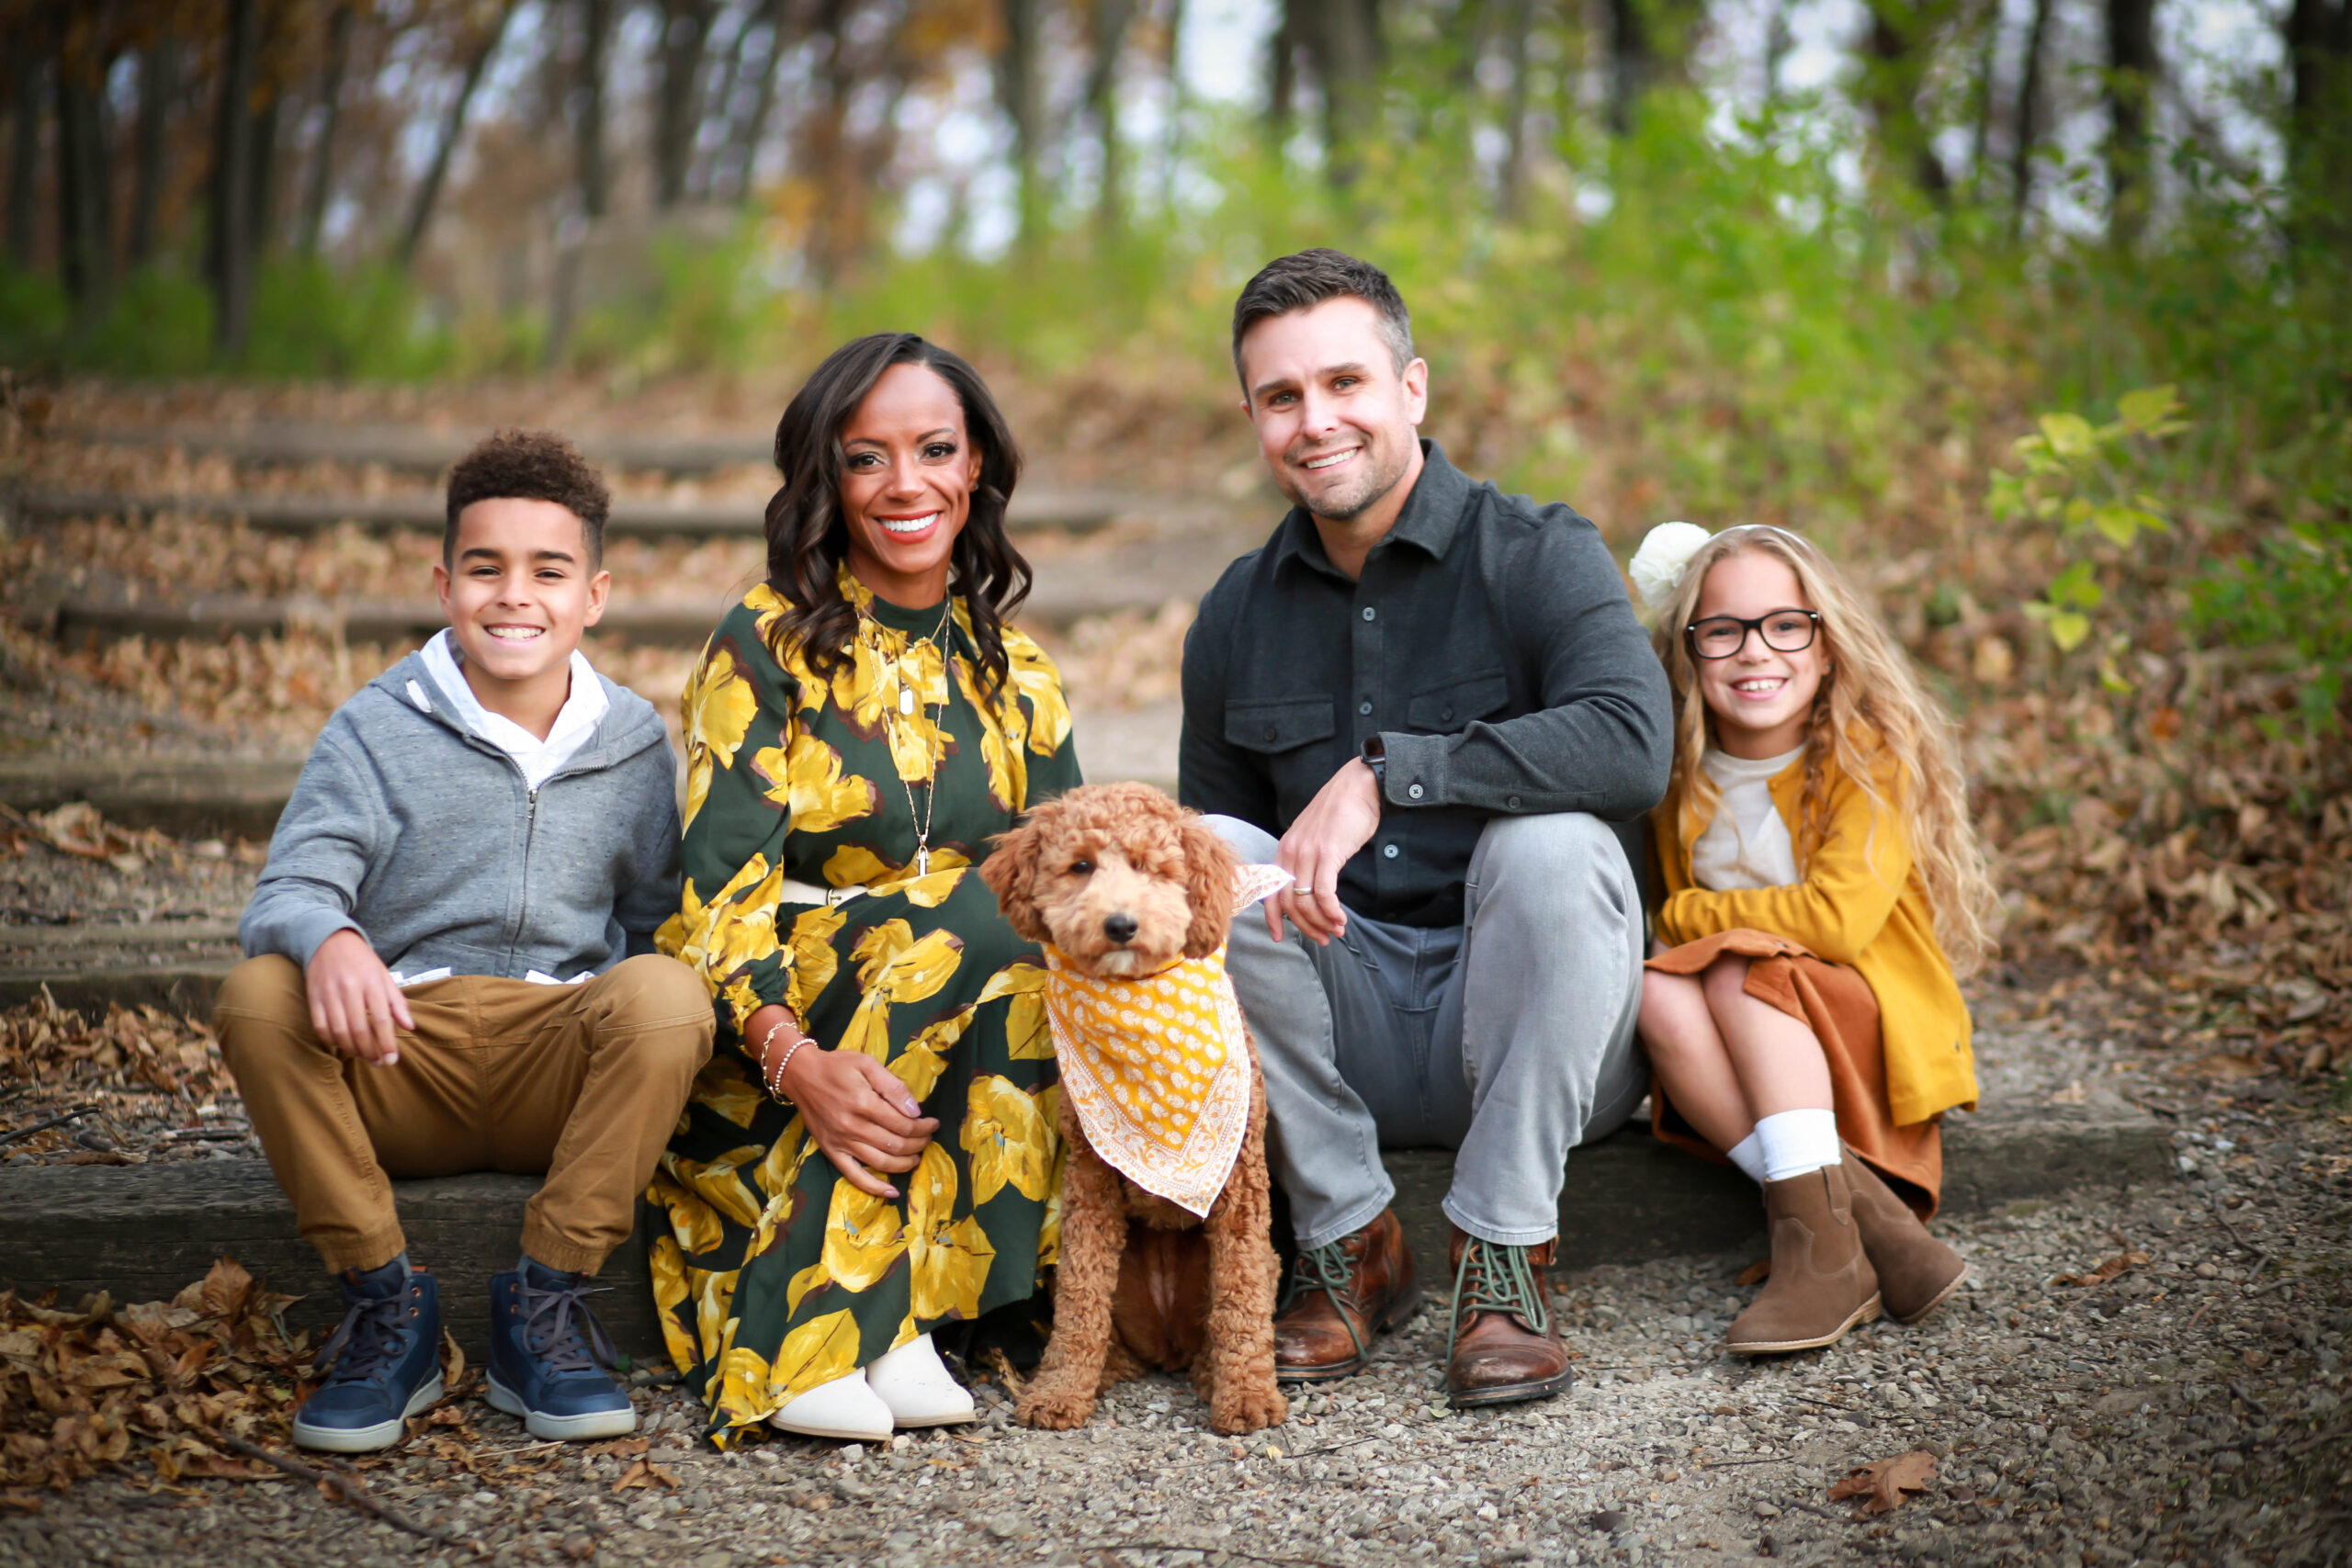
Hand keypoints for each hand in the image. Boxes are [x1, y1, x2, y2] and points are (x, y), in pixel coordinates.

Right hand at [305, 928, 411, 1064]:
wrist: (328, 941)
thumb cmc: (362, 961)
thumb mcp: (384, 975)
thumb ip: (397, 1002)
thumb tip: (409, 1026)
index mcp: (371, 982)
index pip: (381, 1019)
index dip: (387, 1042)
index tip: (392, 1059)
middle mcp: (349, 988)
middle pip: (359, 1029)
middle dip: (370, 1051)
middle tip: (378, 1062)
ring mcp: (329, 993)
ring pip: (339, 1031)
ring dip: (352, 1049)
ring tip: (364, 1056)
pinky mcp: (313, 998)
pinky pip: (321, 1026)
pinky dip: (331, 1040)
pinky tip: (342, 1044)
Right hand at [750, 1004, 938, 1198]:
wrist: (801, 1075)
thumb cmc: (837, 1066)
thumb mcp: (867, 1063)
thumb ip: (892, 1086)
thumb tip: (915, 1110)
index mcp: (864, 1103)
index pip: (904, 1124)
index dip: (923, 1126)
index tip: (933, 1123)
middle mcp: (853, 1127)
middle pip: (896, 1145)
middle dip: (919, 1143)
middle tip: (928, 1137)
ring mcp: (841, 1142)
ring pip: (881, 1162)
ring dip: (905, 1164)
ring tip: (917, 1157)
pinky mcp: (831, 1152)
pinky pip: (854, 1176)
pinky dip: (874, 1187)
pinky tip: (892, 1192)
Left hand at [1267, 756, 1382, 946]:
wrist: (1358, 786)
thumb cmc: (1341, 812)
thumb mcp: (1315, 836)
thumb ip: (1308, 858)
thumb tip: (1311, 887)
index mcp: (1285, 849)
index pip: (1270, 891)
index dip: (1272, 918)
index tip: (1279, 937)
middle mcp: (1291, 852)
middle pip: (1288, 903)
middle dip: (1305, 927)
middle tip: (1322, 939)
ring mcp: (1308, 853)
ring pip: (1305, 902)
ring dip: (1321, 922)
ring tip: (1337, 930)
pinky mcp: (1328, 853)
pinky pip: (1324, 893)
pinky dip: (1331, 911)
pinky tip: (1341, 919)